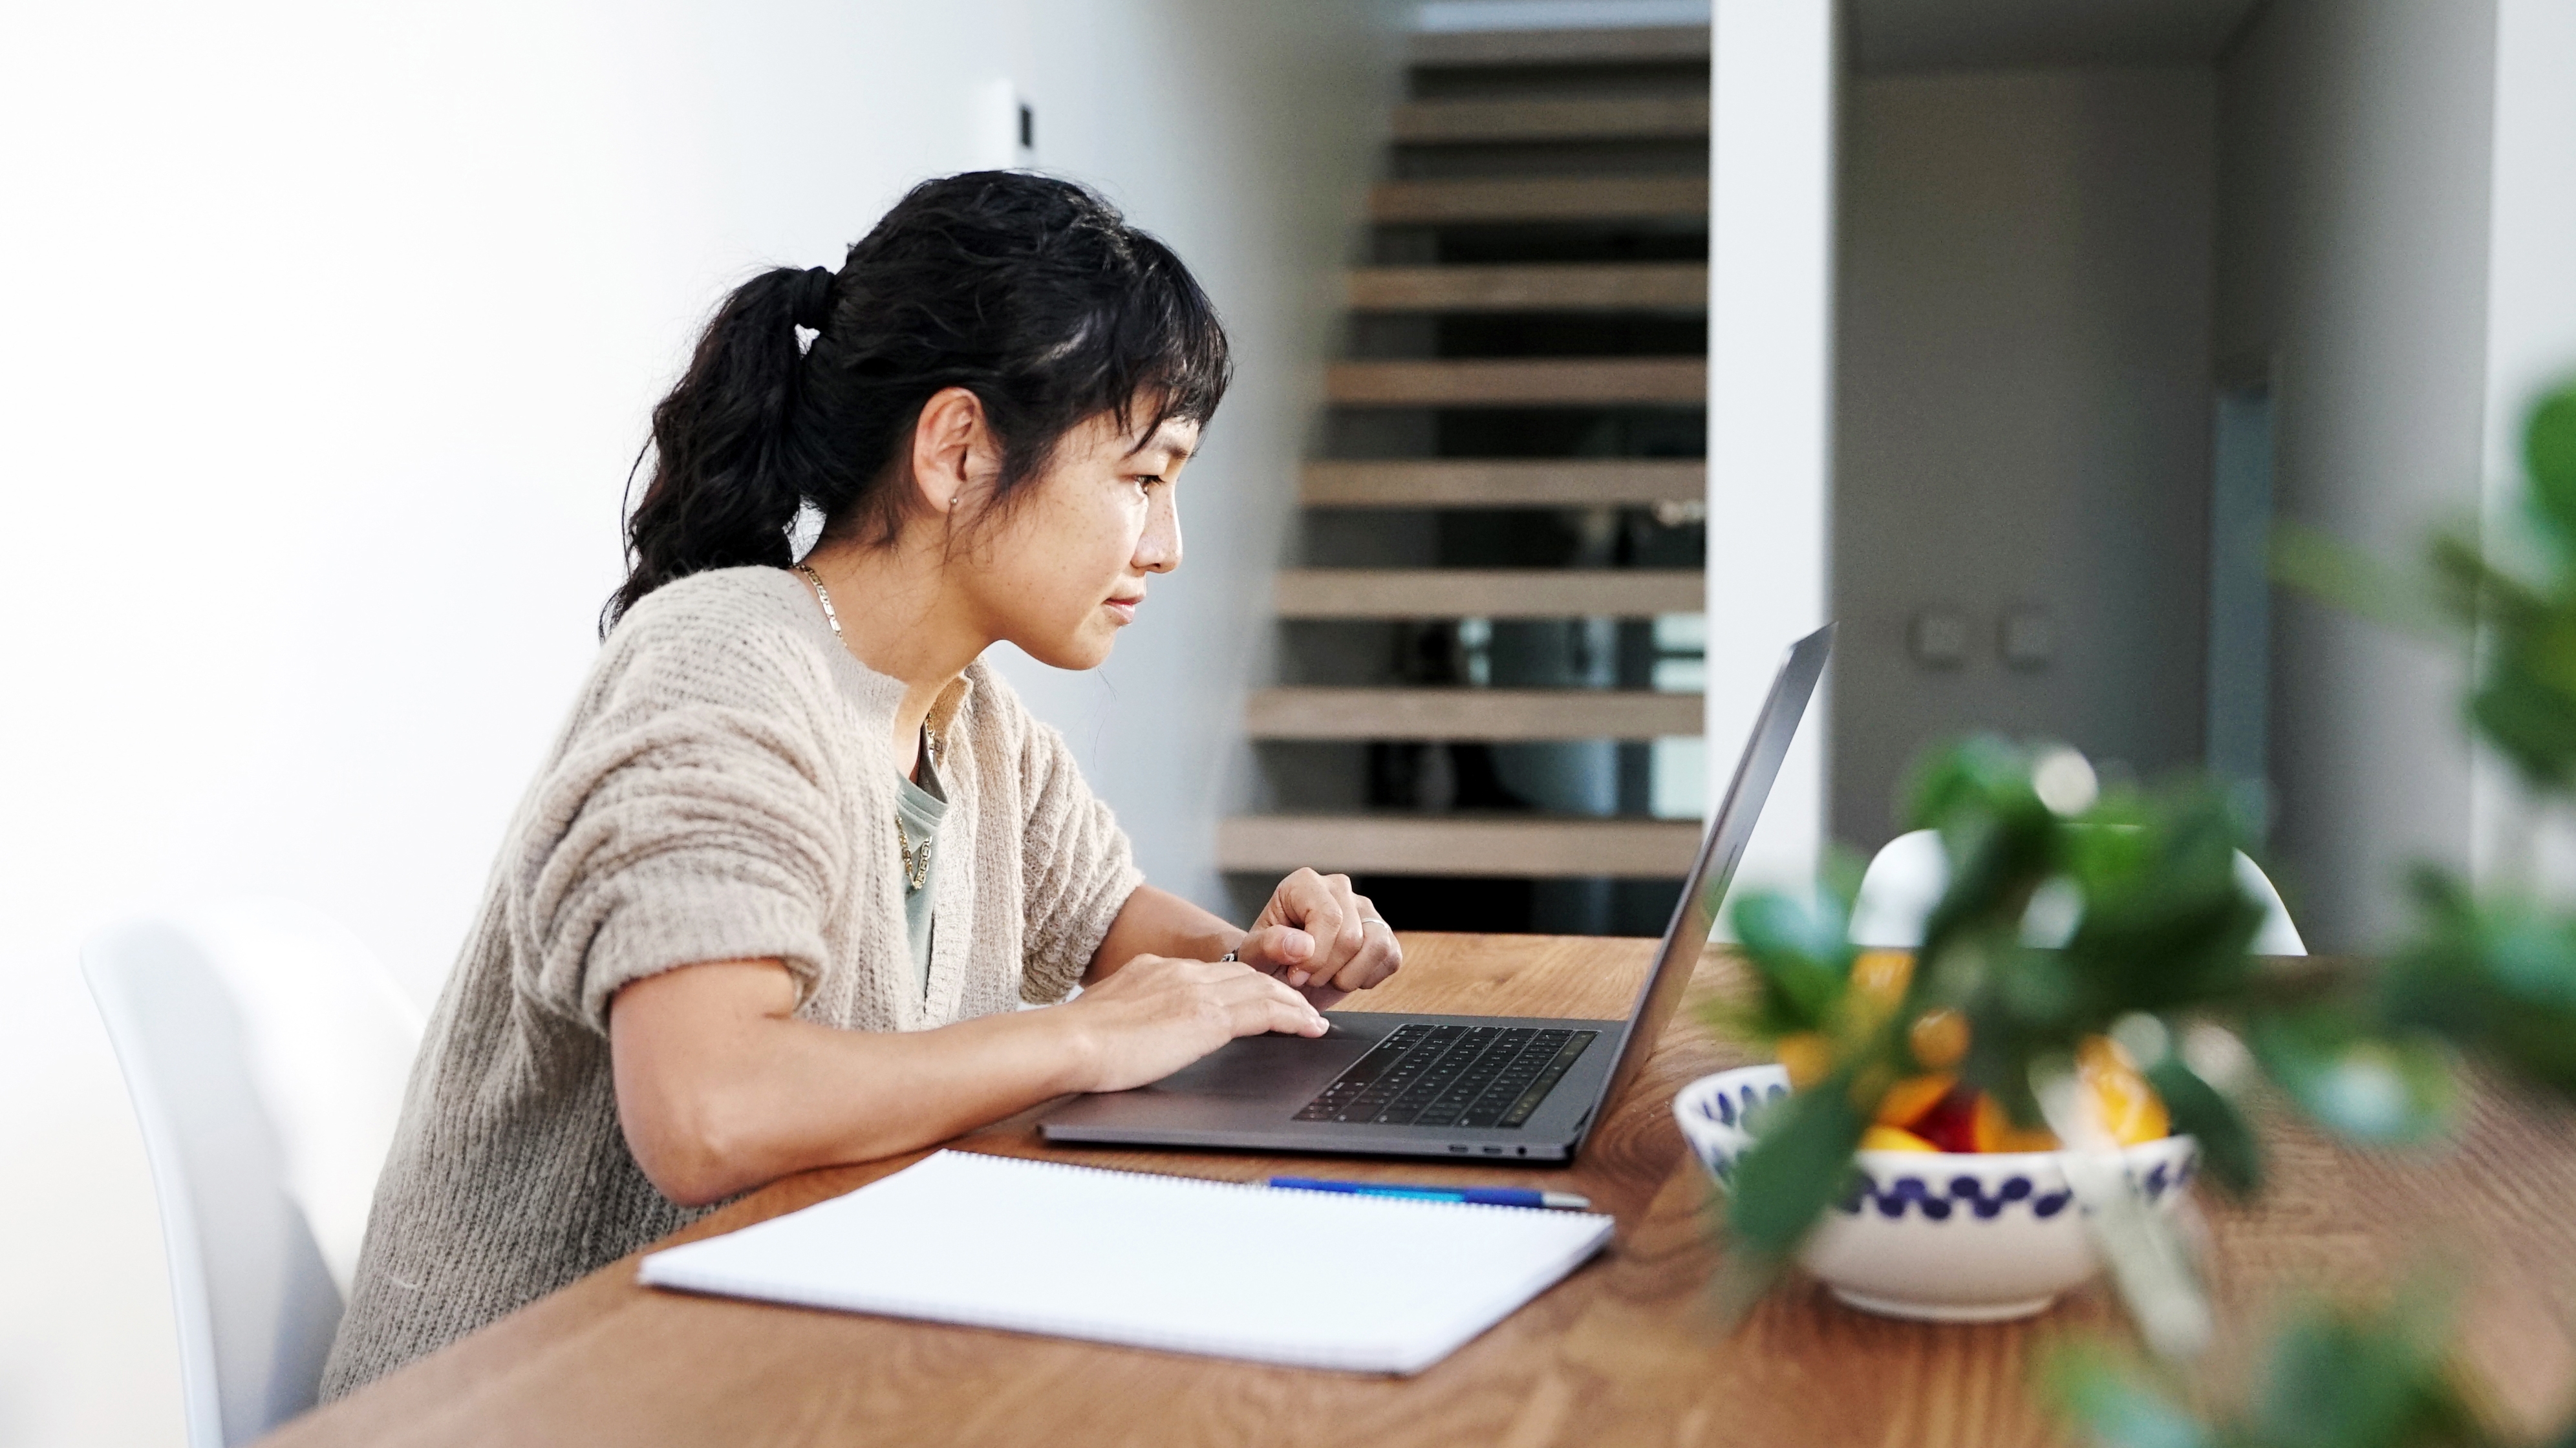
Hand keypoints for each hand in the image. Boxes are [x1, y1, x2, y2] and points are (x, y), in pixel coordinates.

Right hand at [1062, 953, 1325, 1093]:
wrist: (1066, 1043)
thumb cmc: (1073, 1044)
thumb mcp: (1106, 1018)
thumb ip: (1130, 1016)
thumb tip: (1132, 1033)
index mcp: (1154, 970)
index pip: (1211, 974)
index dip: (1241, 985)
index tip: (1257, 997)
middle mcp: (1179, 972)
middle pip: (1243, 975)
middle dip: (1276, 988)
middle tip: (1299, 1005)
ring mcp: (1195, 991)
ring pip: (1261, 989)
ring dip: (1293, 1003)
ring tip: (1313, 1018)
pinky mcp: (1206, 1018)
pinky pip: (1265, 1012)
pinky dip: (1292, 1018)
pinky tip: (1309, 1028)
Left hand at [1231, 868, 1400, 1008]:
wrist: (1281, 972)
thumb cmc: (1267, 957)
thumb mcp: (1254, 954)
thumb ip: (1269, 945)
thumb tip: (1301, 945)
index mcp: (1305, 884)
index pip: (1328, 917)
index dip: (1315, 955)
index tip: (1295, 974)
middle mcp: (1339, 889)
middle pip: (1351, 937)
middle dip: (1326, 970)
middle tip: (1306, 978)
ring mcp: (1365, 910)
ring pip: (1377, 946)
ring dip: (1348, 976)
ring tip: (1325, 978)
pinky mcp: (1384, 932)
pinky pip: (1390, 958)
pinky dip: (1366, 978)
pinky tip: (1343, 975)